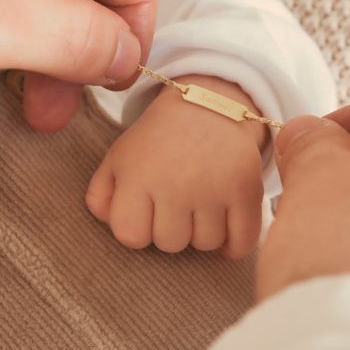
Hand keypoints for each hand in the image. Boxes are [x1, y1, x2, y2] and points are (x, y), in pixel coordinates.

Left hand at [87, 75, 266, 257]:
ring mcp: (214, 189)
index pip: (131, 236)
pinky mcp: (247, 190)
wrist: (208, 105)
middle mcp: (176, 184)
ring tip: (199, 207)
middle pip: (170, 244)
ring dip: (202, 232)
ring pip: (205, 244)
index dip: (137, 228)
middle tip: (175, 204)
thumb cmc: (158, 140)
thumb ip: (101, 195)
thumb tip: (110, 224)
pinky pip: (241, 242)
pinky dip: (234, 242)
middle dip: (170, 229)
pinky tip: (225, 225)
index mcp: (139, 176)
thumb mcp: (119, 158)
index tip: (145, 211)